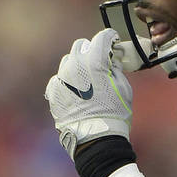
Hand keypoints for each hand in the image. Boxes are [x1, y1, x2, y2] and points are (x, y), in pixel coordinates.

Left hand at [44, 28, 134, 156]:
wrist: (96, 139)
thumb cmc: (115, 114)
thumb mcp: (124, 88)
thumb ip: (116, 68)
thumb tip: (111, 59)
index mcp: (94, 61)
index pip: (102, 37)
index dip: (110, 38)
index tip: (113, 42)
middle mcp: (74, 65)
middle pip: (81, 45)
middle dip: (92, 50)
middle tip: (100, 61)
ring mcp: (61, 78)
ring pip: (68, 61)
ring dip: (78, 64)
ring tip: (87, 78)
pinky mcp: (53, 92)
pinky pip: (58, 78)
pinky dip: (67, 80)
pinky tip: (76, 90)